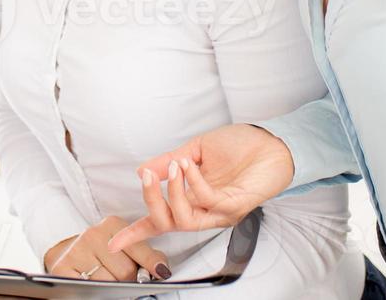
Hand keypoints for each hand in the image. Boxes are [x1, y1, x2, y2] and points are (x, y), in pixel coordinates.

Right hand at [44, 216, 170, 282]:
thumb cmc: (103, 252)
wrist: (69, 254)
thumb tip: (162, 271)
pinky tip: (95, 285)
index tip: (162, 273)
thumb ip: (145, 255)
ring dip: (113, 288)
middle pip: (126, 270)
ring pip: (109, 283)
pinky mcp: (63, 268)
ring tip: (108, 281)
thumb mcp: (125, 247)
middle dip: (130, 280)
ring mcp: (77, 251)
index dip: (151, 263)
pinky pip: (90, 289)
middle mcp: (93, 234)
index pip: (138, 248)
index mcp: (112, 225)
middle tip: (124, 279)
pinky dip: (96, 292)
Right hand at [106, 123, 293, 254]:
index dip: (136, 231)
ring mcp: (219, 211)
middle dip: (151, 201)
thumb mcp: (196, 149)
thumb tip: (142, 170)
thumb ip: (169, 161)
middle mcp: (204, 210)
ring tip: (174, 166)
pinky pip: (207, 200)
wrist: (271, 142)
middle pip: (167, 222)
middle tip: (147, 178)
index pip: (160, 219)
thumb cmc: (241, 146)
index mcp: (192, 198)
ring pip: (184, 218)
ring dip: (173, 192)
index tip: (114, 242)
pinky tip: (191, 163)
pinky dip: (193, 181)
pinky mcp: (234, 205)